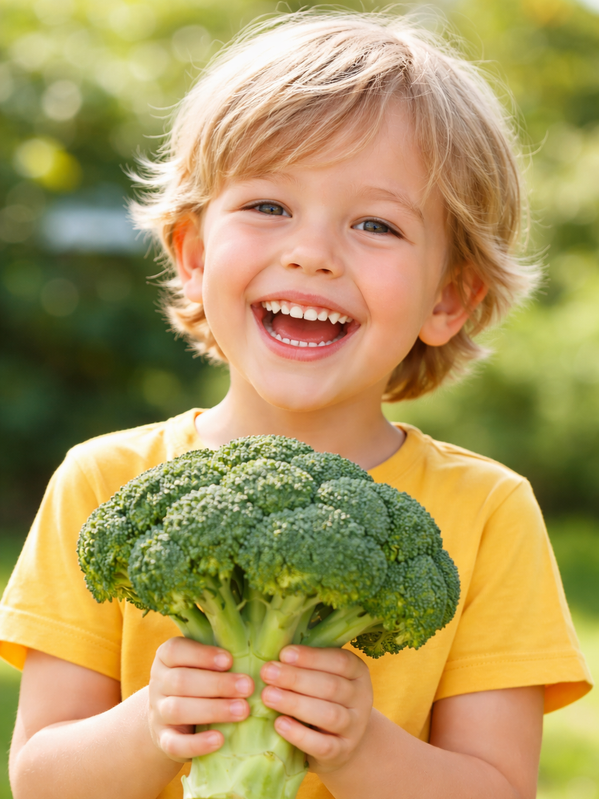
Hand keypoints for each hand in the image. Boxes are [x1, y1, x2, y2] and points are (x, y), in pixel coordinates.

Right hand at [148, 637, 253, 761]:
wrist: (172, 720)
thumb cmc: (199, 681)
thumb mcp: (202, 664)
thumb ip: (220, 657)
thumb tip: (256, 649)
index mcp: (166, 658)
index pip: (175, 651)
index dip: (202, 655)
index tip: (230, 660)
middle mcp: (158, 683)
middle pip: (181, 681)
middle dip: (217, 684)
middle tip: (248, 687)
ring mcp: (158, 713)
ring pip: (178, 710)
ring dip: (213, 710)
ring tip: (243, 711)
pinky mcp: (163, 740)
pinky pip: (174, 743)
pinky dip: (197, 744)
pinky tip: (220, 739)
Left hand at [260, 645, 372, 774]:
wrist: (341, 741)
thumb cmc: (323, 697)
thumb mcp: (322, 676)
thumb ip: (305, 664)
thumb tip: (272, 649)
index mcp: (357, 672)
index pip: (340, 661)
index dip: (311, 657)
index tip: (283, 653)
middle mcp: (361, 698)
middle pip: (331, 687)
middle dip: (296, 678)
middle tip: (267, 672)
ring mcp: (354, 727)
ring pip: (329, 715)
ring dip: (296, 704)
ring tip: (268, 696)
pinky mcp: (342, 752)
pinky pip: (323, 746)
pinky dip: (300, 735)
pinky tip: (279, 724)